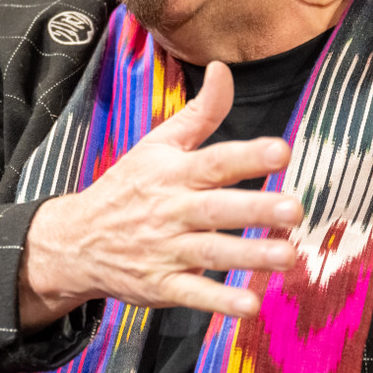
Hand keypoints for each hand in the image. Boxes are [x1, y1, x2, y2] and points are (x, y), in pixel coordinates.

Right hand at [19, 61, 303, 329]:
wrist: (77, 239)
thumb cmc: (128, 186)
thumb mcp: (158, 145)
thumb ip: (200, 112)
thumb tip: (224, 68)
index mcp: (173, 172)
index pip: (213, 161)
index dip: (247, 155)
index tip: (281, 151)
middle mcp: (171, 209)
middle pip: (216, 208)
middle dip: (255, 209)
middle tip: (295, 209)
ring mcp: (165, 249)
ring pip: (210, 252)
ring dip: (249, 256)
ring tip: (288, 256)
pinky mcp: (161, 285)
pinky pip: (191, 294)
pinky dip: (218, 301)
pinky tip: (249, 304)